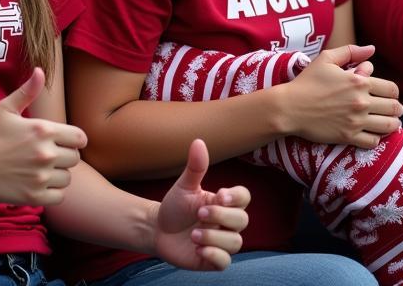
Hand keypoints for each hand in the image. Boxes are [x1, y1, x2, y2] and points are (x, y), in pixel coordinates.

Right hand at [0, 68, 85, 205]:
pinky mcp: (33, 196)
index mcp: (43, 130)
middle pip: (75, 158)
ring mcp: (40, 176)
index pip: (80, 138)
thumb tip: (40, 70)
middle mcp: (45, 153)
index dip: (75, 140)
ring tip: (42, 170)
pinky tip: (38, 184)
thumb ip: (27, 91)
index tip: (65, 142)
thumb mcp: (6, 108)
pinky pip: (58, 197)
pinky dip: (52, 193)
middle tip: (48, 156)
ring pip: (67, 178)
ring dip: (58, 175)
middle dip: (65, 157)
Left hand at [153, 139, 249, 270]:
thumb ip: (195, 167)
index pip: (244, 197)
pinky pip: (225, 262)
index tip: (220, 195)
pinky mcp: (212, 260)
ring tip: (193, 235)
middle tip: (199, 214)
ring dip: (215, 238)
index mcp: (223, 202)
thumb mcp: (184, 186)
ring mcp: (221, 242)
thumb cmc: (176, 206)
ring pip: (235, 242)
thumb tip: (198, 141)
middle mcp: (226, 222)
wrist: (158, 229)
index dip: (237, 197)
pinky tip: (197, 249)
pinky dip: (214, 256)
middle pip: (243, 220)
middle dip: (222, 217)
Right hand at [282, 44, 400, 149]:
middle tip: (391, 109)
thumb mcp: (327, 59)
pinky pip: (374, 141)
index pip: (391, 89)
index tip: (387, 95)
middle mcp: (361, 101)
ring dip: (391, 124)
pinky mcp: (348, 136)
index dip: (393, 92)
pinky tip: (371, 133)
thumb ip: (351, 51)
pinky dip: (376, 138)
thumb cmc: (307, 81)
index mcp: (359, 81)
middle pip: (394, 108)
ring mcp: (356, 120)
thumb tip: (372, 49)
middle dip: (396, 108)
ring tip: (387, 122)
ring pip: (389, 126)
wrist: (290, 107)